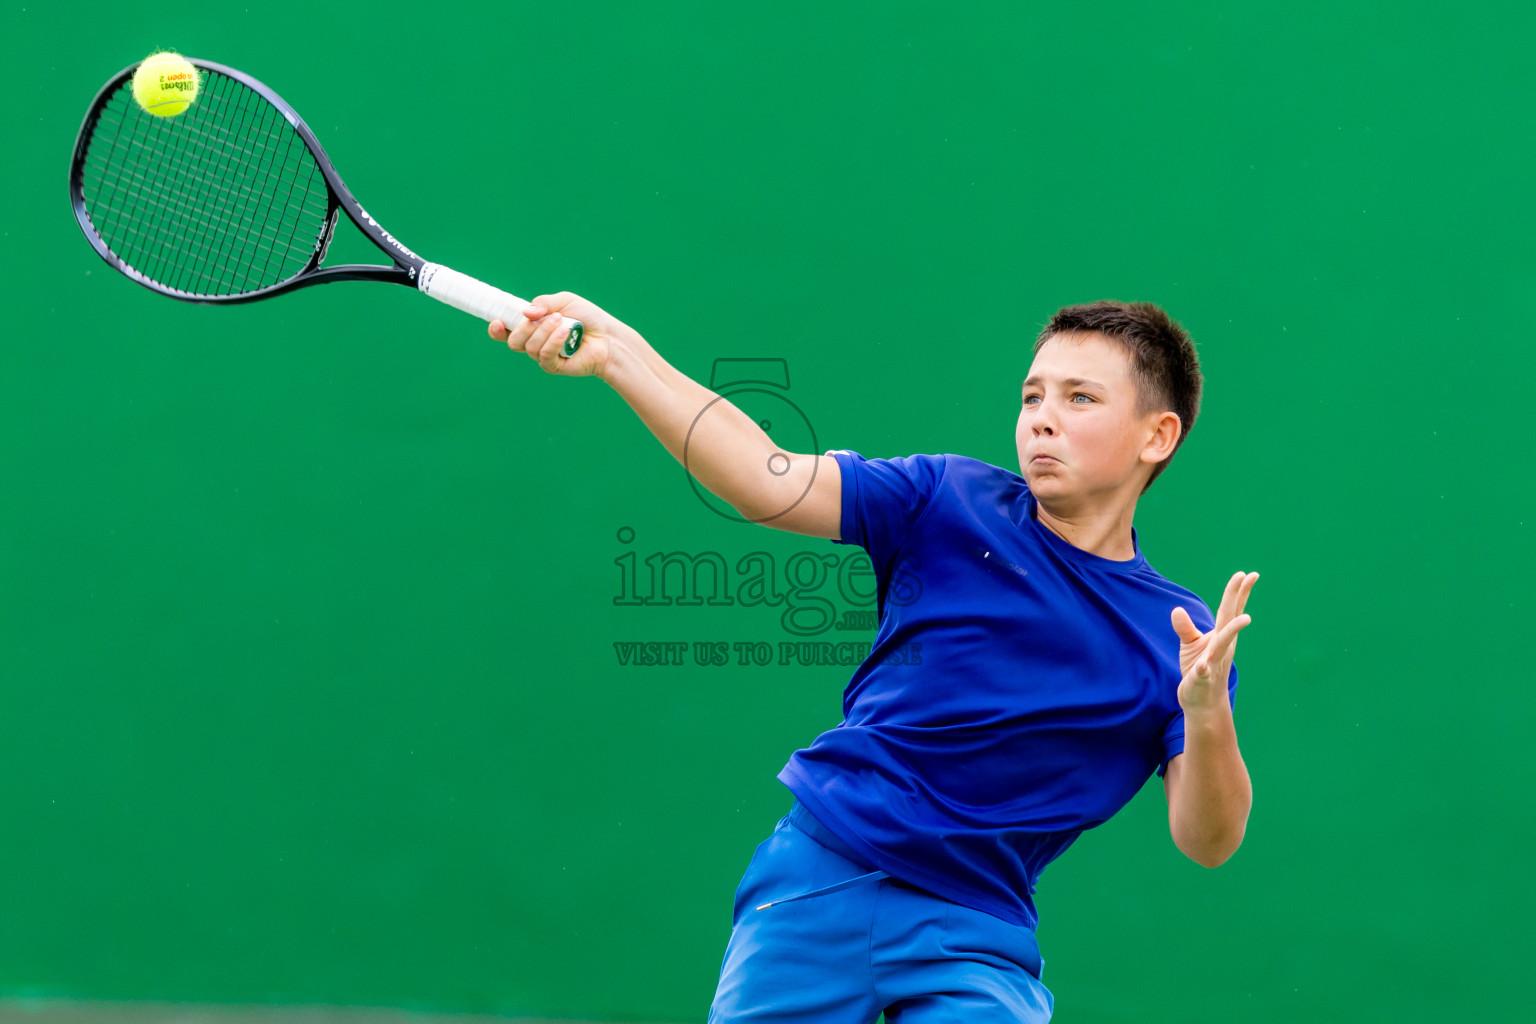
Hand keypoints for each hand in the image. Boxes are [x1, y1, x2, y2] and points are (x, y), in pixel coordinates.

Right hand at [488, 291, 640, 379]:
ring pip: (529, 348)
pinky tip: (564, 333)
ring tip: (563, 322)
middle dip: (524, 328)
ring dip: (544, 332)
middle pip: (513, 341)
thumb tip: (525, 313)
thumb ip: (543, 303)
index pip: (506, 330)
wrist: (608, 336)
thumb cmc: (587, 317)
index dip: (496, 329)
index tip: (497, 322)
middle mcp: (534, 342)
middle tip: (544, 318)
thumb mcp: (564, 301)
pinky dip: (552, 342)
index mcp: (532, 325)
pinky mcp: (554, 366)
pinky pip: (544, 356)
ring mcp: (543, 355)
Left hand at [1171, 571, 1258, 715]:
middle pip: (1230, 619)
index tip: (1249, 574)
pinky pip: (1203, 673)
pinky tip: (1203, 666)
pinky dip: (1203, 669)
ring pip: (1223, 645)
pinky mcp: (1202, 679)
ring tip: (1245, 619)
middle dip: (1238, 599)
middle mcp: (1222, 646)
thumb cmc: (1199, 669)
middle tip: (1248, 577)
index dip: (1238, 593)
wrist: (1202, 701)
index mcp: (1221, 636)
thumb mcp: (1191, 645)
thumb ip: (1186, 627)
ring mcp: (1214, 662)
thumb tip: (1177, 609)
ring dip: (1232, 632)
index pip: (1230, 611)